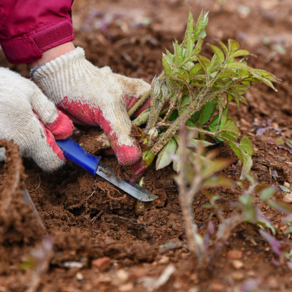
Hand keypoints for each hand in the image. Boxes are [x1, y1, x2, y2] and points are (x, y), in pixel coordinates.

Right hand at [0, 68, 73, 170]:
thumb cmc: (0, 86)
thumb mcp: (30, 92)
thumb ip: (50, 112)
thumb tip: (64, 128)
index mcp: (30, 139)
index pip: (51, 162)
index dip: (57, 153)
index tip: (56, 141)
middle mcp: (14, 149)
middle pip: (34, 154)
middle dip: (37, 138)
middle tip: (30, 116)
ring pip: (18, 149)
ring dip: (19, 135)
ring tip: (11, 114)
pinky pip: (3, 145)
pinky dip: (5, 134)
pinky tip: (1, 118)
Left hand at [32, 47, 150, 164]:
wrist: (58, 83)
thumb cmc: (86, 87)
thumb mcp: (107, 110)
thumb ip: (121, 135)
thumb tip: (133, 160)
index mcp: (145, 98)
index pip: (159, 125)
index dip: (155, 142)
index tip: (145, 157)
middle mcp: (136, 111)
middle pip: (143, 139)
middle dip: (128, 146)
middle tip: (110, 144)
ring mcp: (122, 121)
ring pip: (126, 145)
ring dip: (112, 147)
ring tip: (95, 135)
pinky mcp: (109, 129)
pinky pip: (112, 145)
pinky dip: (102, 146)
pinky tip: (91, 137)